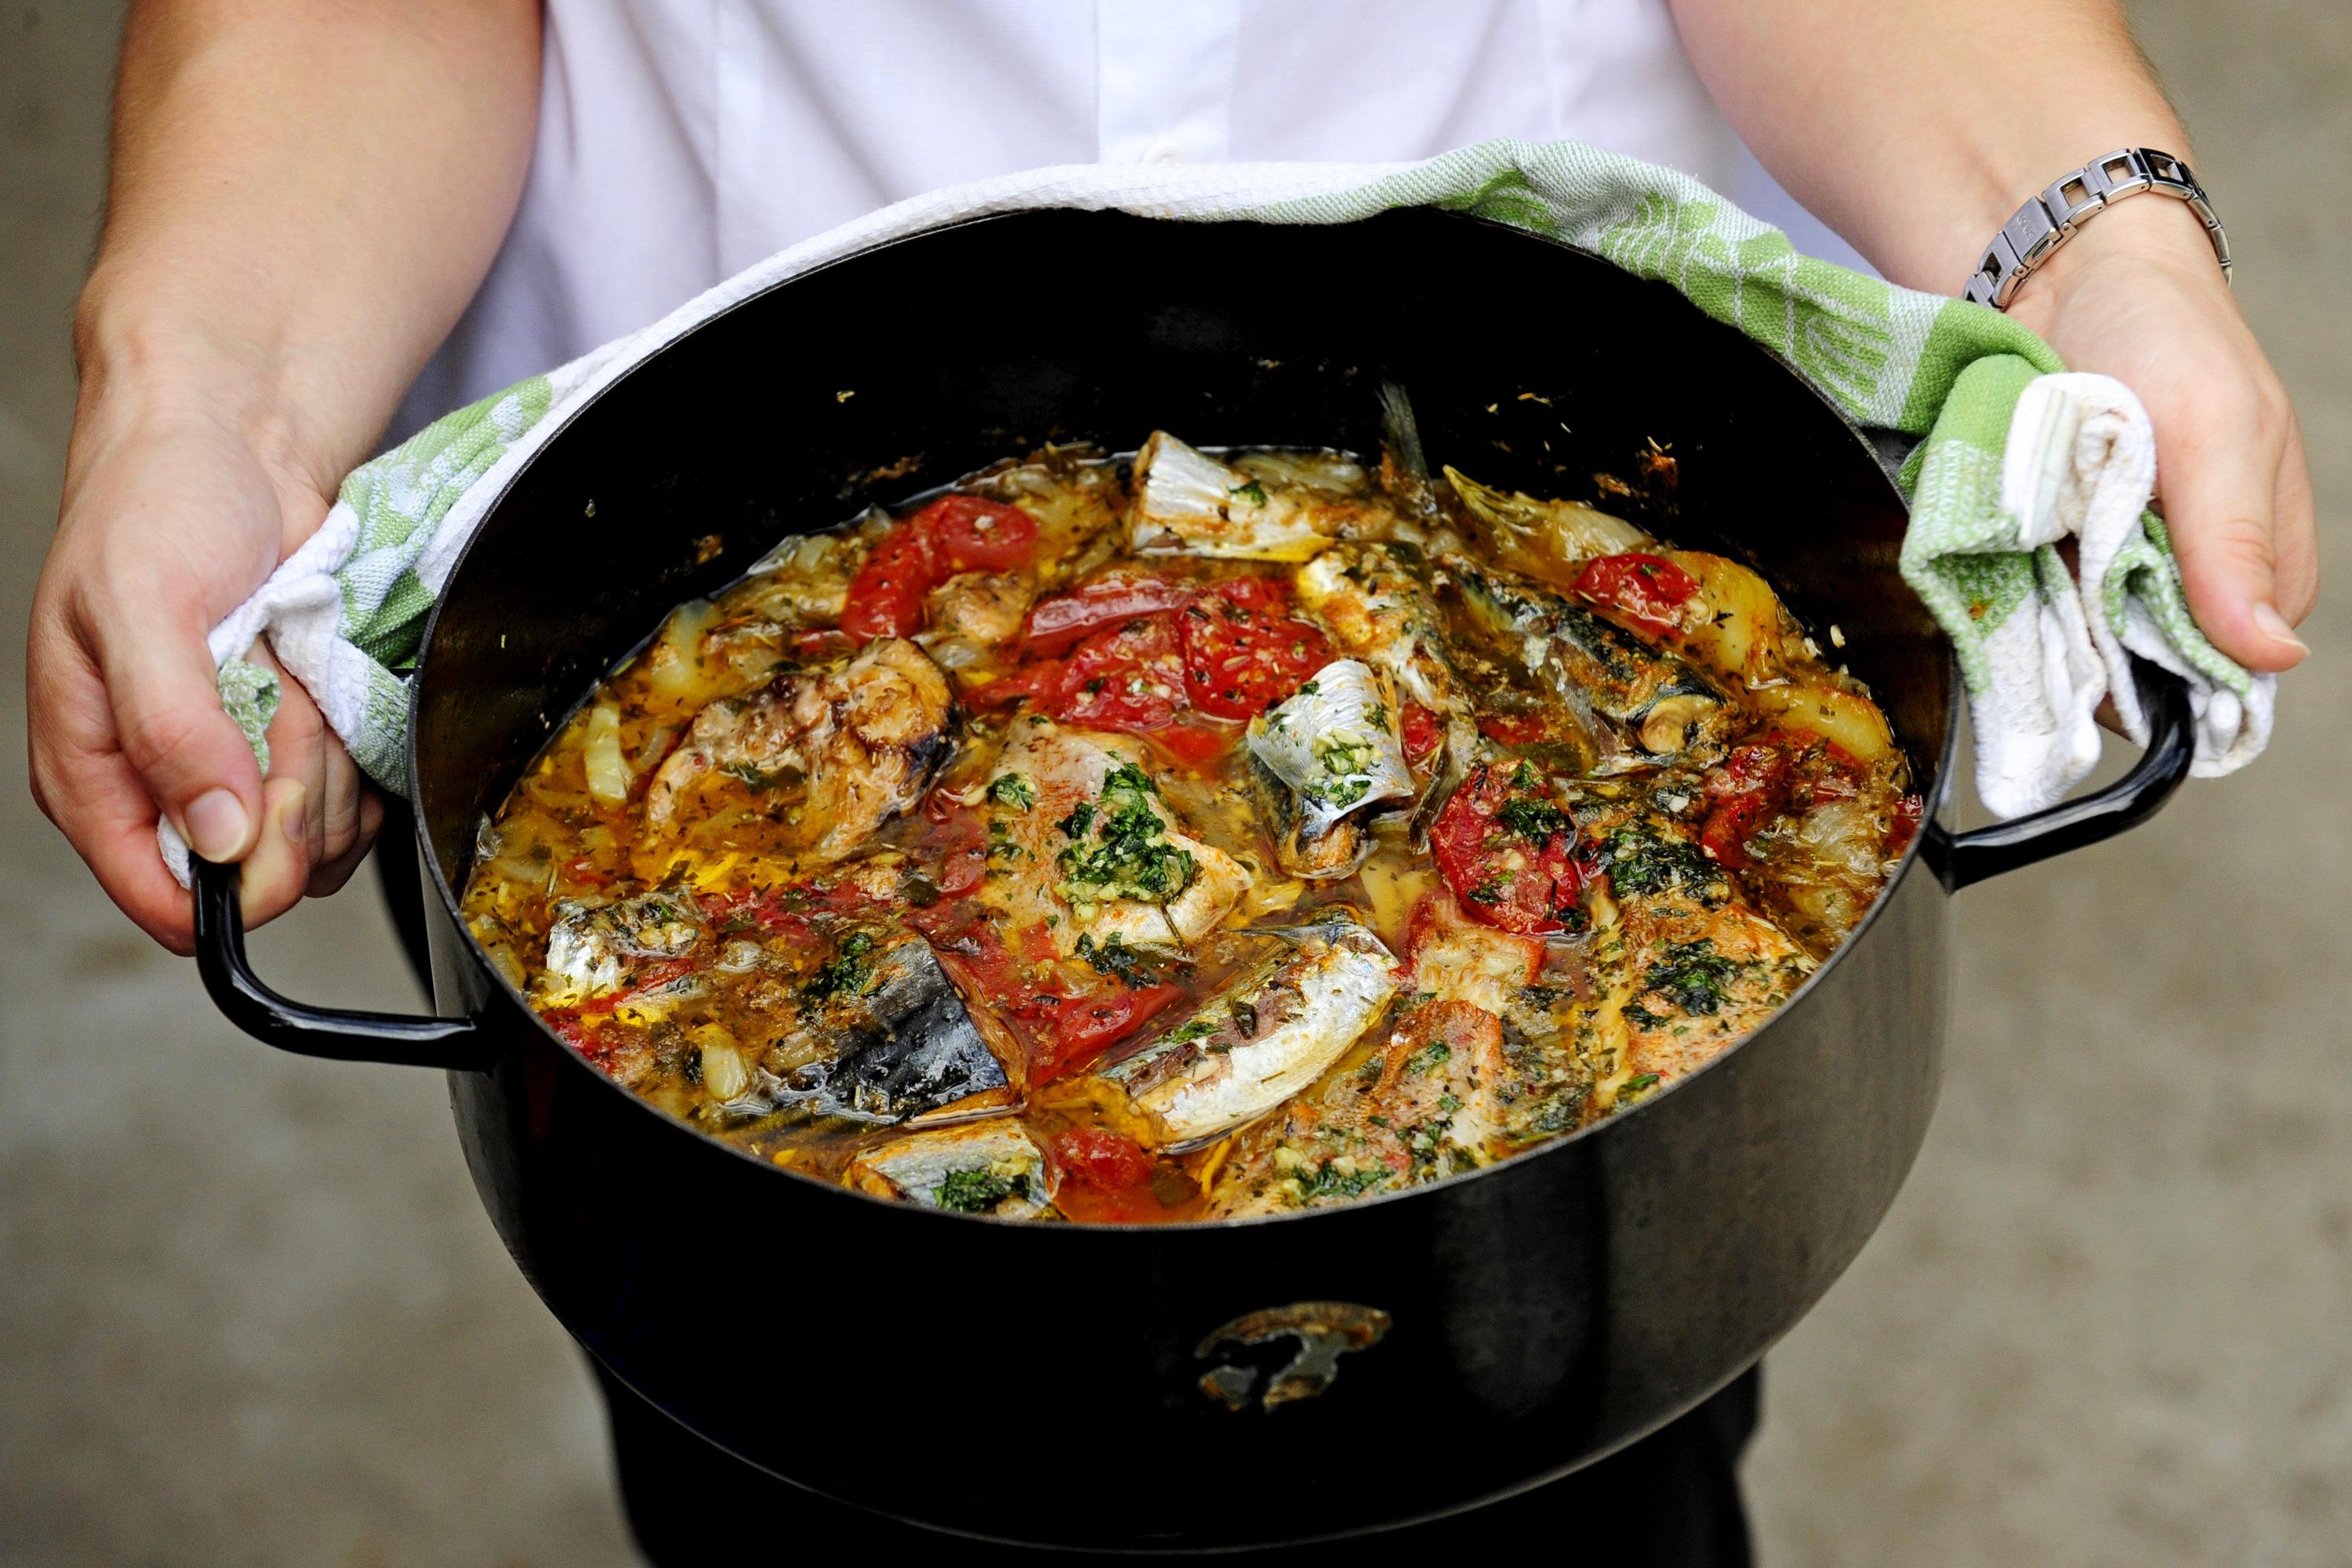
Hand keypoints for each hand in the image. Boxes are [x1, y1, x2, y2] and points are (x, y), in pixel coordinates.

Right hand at [28, 362, 381, 952]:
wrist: (235, 448)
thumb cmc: (157, 509)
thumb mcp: (143, 606)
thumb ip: (172, 726)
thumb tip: (216, 835)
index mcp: (96, 774)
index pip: (162, 900)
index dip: (231, 880)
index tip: (263, 802)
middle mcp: (169, 790)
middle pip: (266, 872)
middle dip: (291, 781)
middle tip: (268, 683)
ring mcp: (245, 774)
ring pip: (322, 837)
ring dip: (326, 746)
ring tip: (282, 659)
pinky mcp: (305, 750)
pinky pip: (360, 796)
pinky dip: (358, 736)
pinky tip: (318, 672)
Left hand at [2005, 194, 2315, 672]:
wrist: (2059, 269)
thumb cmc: (2162, 333)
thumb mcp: (2215, 434)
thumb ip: (2235, 544)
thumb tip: (2274, 651)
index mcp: (2255, 552)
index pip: (2228, 664)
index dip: (2176, 672)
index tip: (2121, 651)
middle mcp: (2182, 567)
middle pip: (2142, 663)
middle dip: (2099, 645)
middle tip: (2064, 589)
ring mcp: (2108, 556)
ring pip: (2076, 638)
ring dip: (2046, 616)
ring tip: (2029, 564)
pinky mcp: (2045, 540)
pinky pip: (2023, 594)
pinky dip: (2006, 582)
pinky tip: (1995, 558)